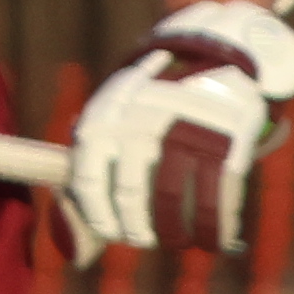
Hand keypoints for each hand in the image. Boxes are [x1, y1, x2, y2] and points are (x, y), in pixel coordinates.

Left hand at [61, 0, 293, 264]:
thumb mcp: (114, 108)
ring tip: (176, 241)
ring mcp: (182, 130)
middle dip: (135, 228)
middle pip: (129, 194)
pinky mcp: (224, 139)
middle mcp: (139, 124)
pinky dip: (212, 225)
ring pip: (170, 200)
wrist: (216, 52)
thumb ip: (95, 154)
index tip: (111, 233)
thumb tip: (70, 218)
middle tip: (144, 239)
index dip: (98, 216)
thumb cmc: (155, 95)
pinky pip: (214, 196)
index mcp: (105, 118)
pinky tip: (212, 238)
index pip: (88, 181)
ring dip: (172, 232)